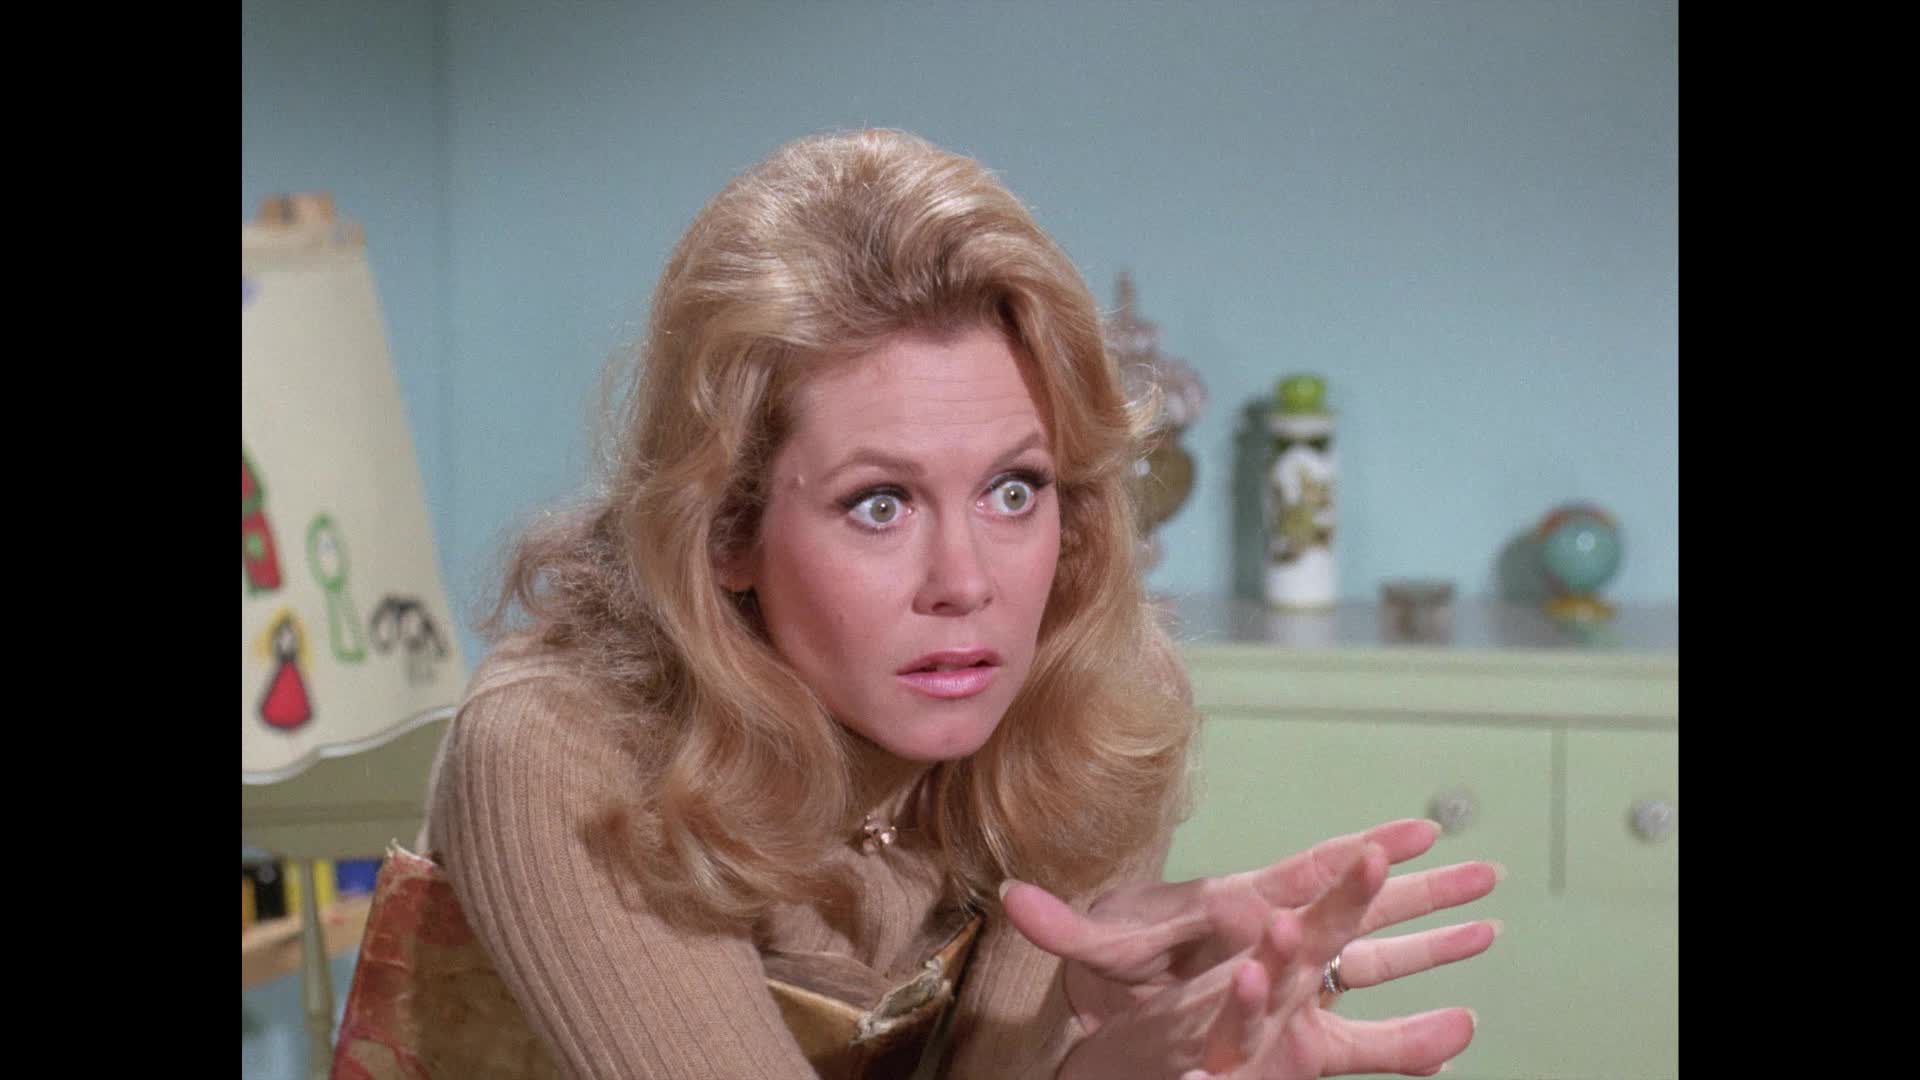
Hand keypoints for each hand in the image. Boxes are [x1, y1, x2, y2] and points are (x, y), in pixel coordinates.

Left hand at [1001, 818, 1498, 1034]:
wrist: (1123, 992)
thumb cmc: (1120, 967)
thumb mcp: (1096, 946)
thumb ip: (1065, 924)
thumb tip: (1011, 897)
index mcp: (1244, 901)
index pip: (1308, 871)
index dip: (1357, 855)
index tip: (1409, 831)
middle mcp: (1280, 920)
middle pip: (1354, 896)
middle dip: (1406, 875)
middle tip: (1464, 855)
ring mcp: (1295, 959)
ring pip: (1376, 938)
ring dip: (1429, 922)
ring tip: (1487, 897)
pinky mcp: (1302, 1001)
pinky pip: (1368, 993)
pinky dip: (1415, 993)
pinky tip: (1460, 1003)